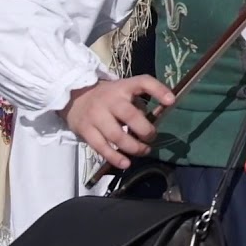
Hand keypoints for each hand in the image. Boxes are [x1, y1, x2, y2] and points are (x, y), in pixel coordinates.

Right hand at [59, 76, 173, 169]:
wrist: (74, 98)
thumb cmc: (108, 97)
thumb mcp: (124, 92)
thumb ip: (138, 105)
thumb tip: (153, 123)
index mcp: (123, 86)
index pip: (143, 82)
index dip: (158, 90)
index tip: (171, 101)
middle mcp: (110, 100)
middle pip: (130, 116)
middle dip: (145, 131)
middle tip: (152, 137)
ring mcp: (96, 116)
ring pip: (116, 135)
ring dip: (133, 147)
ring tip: (144, 150)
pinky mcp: (85, 131)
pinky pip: (101, 147)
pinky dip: (115, 158)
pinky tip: (126, 163)